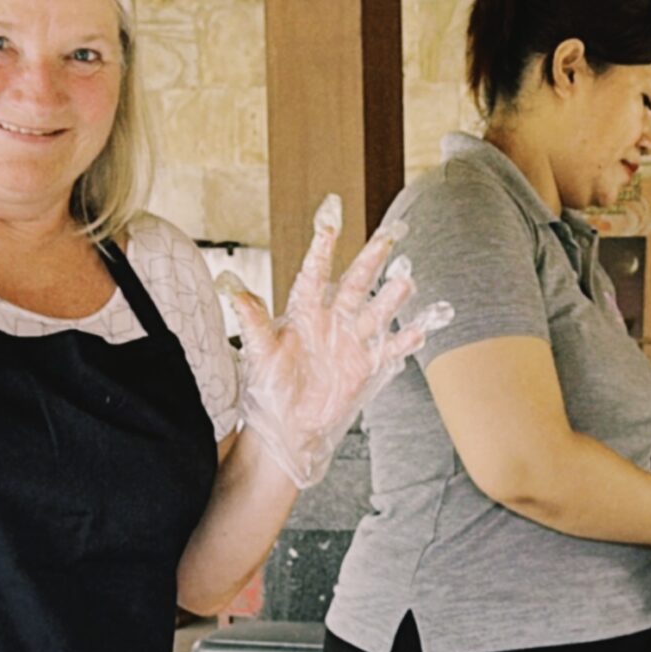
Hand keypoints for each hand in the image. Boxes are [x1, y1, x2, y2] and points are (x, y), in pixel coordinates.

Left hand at [223, 194, 452, 488]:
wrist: (287, 428)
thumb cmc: (268, 390)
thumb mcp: (258, 355)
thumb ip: (252, 321)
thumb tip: (230, 286)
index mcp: (303, 313)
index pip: (314, 275)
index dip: (322, 250)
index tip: (329, 224)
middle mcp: (331, 321)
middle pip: (355, 285)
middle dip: (371, 261)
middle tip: (387, 237)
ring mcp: (350, 342)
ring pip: (377, 312)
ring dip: (393, 297)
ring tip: (407, 280)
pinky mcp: (365, 366)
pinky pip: (389, 349)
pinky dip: (405, 341)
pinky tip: (420, 330)